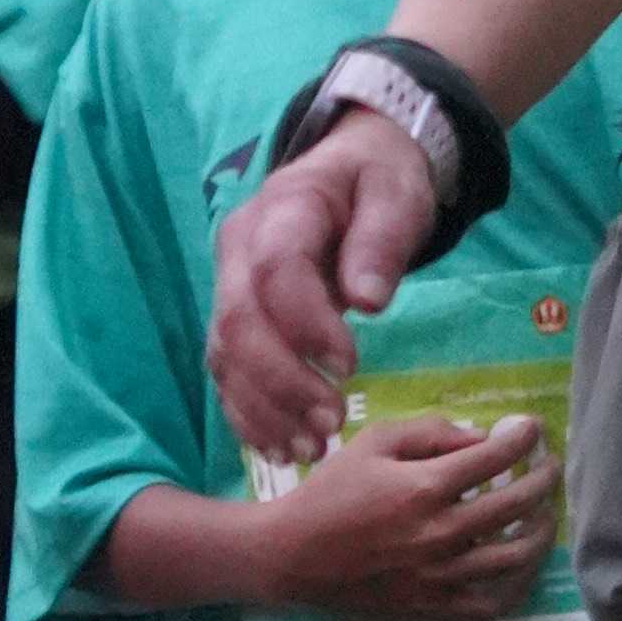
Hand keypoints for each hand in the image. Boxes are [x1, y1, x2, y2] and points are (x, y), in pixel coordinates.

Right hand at [213, 113, 438, 464]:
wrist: (353, 171)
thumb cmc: (379, 183)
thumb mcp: (396, 194)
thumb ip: (382, 239)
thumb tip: (369, 300)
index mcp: (282, 207)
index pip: (276, 269)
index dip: (305, 323)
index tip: (350, 365)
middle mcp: (239, 249)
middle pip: (238, 321)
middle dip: (281, 380)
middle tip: (333, 421)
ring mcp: (228, 285)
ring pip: (225, 356)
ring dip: (264, 410)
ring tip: (312, 448)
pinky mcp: (235, 320)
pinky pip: (226, 374)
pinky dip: (249, 416)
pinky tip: (282, 448)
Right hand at [259, 410, 558, 620]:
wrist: (293, 555)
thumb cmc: (331, 491)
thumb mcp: (373, 442)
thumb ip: (430, 432)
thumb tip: (481, 438)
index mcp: (426, 487)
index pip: (495, 458)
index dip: (522, 437)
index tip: (532, 428)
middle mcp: (442, 533)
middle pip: (516, 504)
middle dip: (542, 479)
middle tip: (547, 466)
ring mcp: (441, 575)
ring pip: (515, 557)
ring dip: (539, 531)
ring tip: (542, 514)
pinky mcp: (433, 605)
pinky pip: (491, 604)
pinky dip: (515, 585)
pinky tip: (520, 566)